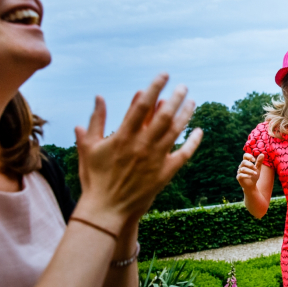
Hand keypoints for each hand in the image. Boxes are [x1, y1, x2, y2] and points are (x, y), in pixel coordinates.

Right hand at [74, 74, 202, 233]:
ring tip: (192, 101)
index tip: (163, 75)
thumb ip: (95, 121)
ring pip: (176, 131)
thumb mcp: (88, 147)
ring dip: (186, 114)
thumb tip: (99, 97)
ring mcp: (155, 159)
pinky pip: (183, 154)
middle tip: (183, 86)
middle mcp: (141, 145)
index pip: (141, 105)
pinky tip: (199, 131)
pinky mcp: (164, 174)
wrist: (105, 211)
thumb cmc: (94, 179)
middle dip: (175, 98)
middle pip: (164, 115)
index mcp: (122, 137)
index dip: (154, 88)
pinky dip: (193, 142)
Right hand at [237, 153, 263, 189]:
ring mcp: (239, 172)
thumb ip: (259, 162)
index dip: (249, 156)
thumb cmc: (254, 176)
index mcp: (246, 162)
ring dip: (250, 171)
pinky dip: (246, 175)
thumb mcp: (258, 168)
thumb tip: (262, 154)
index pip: (245, 155)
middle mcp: (241, 166)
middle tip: (256, 168)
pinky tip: (250, 177)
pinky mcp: (238, 177)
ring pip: (243, 169)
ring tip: (255, 174)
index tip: (254, 160)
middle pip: (243, 162)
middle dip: (250, 165)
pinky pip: (240, 175)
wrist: (252, 185)